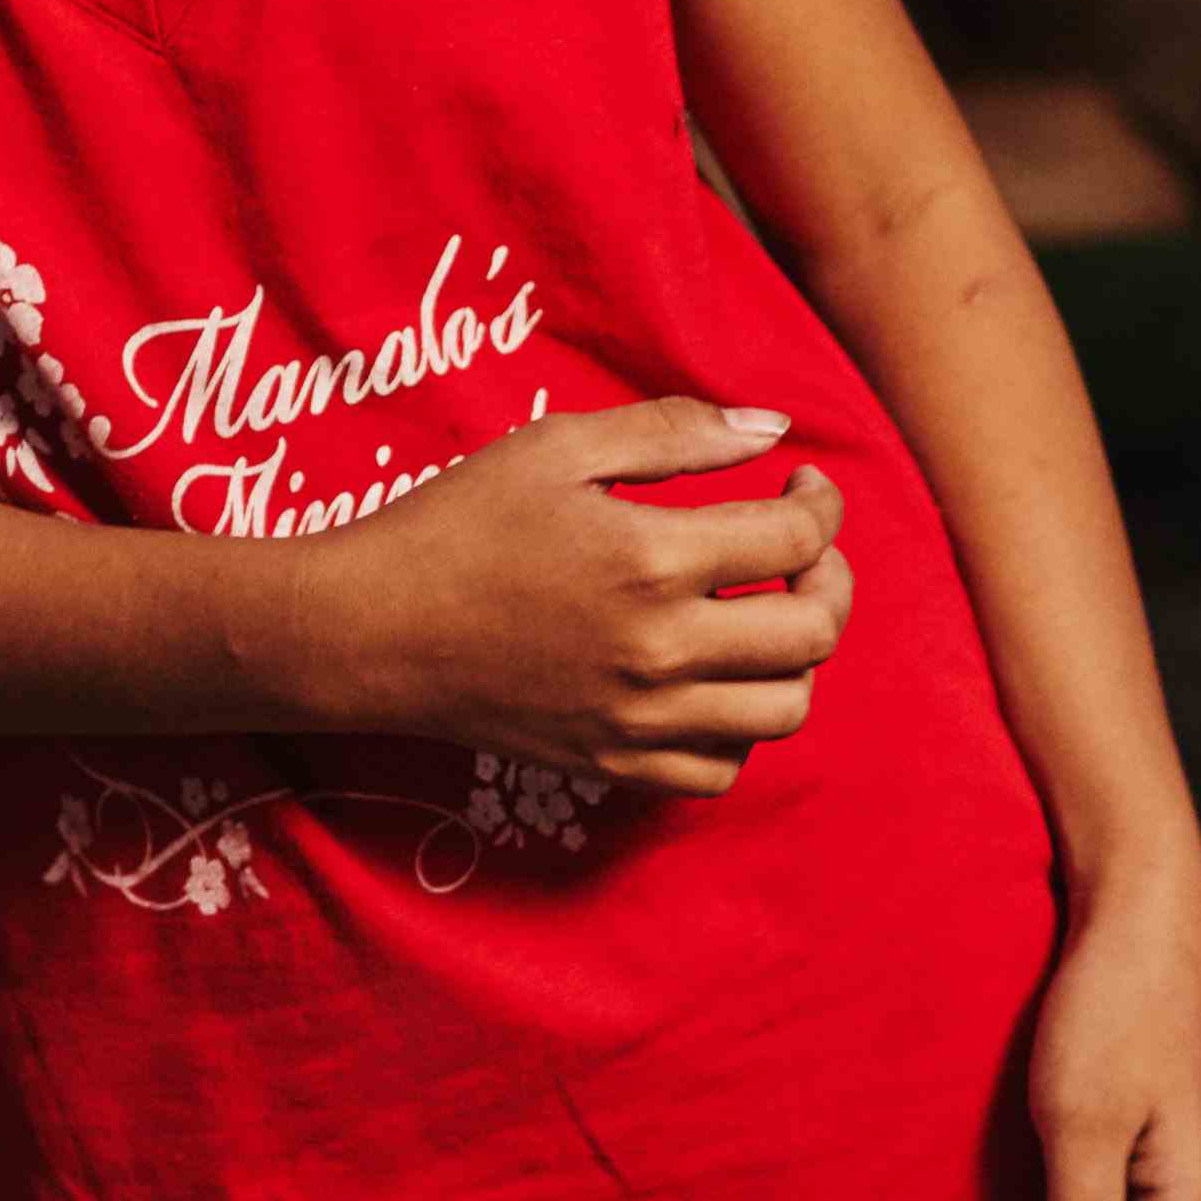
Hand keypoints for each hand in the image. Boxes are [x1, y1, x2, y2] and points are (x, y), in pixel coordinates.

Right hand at [283, 399, 850, 796]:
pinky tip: (715, 681)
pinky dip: (740, 729)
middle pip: (812, 633)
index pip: (798, 540)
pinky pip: (720, 770)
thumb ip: (674, 431)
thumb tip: (771, 431)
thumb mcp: (557, 447)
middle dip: (830, 581)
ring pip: (782, 710)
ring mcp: (637, 719)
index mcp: (652, 559)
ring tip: (765, 615)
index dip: (821, 503)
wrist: (369, 630)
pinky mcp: (611, 763)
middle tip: (802, 552)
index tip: (800, 485)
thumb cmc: (457, 523)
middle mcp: (658, 651)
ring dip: (795, 658)